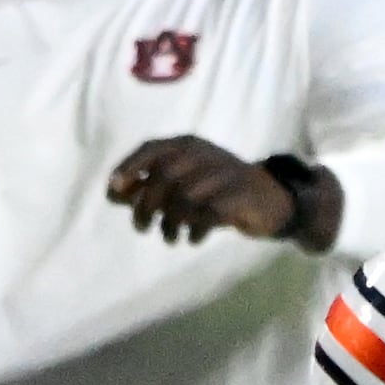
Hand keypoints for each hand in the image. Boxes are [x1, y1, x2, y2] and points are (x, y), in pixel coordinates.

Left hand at [108, 137, 317, 246]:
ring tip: (170, 238)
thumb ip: (150, 185)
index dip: (129, 168)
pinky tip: (194, 239)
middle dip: (146, 205)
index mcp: (189, 145)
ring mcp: (226, 173)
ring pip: (185, 197)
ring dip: (170, 223)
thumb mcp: (183, 182)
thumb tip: (114, 192)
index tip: (114, 192)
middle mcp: (206, 154)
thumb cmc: (216, 192)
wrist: (270, 200)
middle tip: (142, 227)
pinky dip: (196, 230)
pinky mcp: (242, 195)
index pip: (152, 148)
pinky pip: (209, 214)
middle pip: (164, 176)